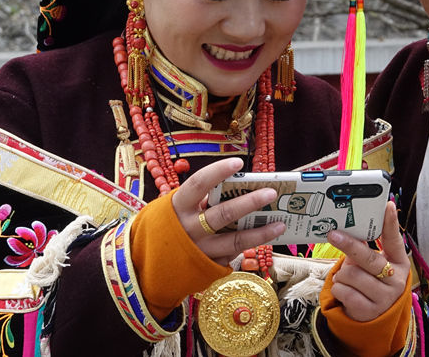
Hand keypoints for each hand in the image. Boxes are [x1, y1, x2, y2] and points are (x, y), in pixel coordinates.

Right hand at [171, 158, 285, 265]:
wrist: (147, 264)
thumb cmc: (168, 226)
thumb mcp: (175, 208)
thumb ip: (201, 199)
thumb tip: (237, 187)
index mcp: (178, 206)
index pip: (198, 183)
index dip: (218, 171)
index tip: (239, 163)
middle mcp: (189, 229)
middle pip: (223, 213)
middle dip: (250, 202)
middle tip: (271, 192)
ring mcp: (200, 250)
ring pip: (235, 240)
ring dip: (261, 232)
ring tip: (281, 223)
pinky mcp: (208, 265)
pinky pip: (233, 253)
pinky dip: (251, 245)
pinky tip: (267, 237)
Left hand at [325, 201, 408, 322]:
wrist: (374, 319)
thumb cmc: (371, 283)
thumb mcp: (373, 266)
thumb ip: (365, 250)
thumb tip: (347, 232)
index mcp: (399, 263)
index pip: (394, 240)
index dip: (390, 223)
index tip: (387, 205)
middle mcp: (396, 280)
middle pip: (369, 259)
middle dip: (349, 245)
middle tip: (333, 234)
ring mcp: (385, 298)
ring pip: (351, 275)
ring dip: (342, 275)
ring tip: (347, 279)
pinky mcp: (370, 312)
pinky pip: (344, 292)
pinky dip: (339, 289)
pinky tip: (346, 292)